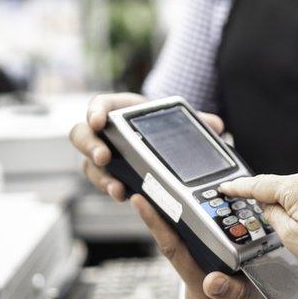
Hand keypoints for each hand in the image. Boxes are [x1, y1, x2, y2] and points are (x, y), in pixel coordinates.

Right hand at [68, 93, 223, 201]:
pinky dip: (110, 187)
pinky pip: (102, 180)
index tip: (98, 120)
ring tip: (116, 187)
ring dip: (100, 176)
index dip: (95, 111)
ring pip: (88, 164)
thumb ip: (196, 122)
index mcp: (118, 110)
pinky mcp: (108, 173)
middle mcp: (104, 132)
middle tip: (104, 157)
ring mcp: (103, 154)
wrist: (162, 144)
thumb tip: (216, 125)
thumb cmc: (164, 127)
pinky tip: (122, 194)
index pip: (99, 104)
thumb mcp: (180, 122)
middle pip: (81, 135)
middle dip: (90, 146)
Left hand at [130, 194, 297, 298]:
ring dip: (184, 221)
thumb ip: (233, 293)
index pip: (173, 251)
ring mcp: (200, 282)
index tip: (140, 201)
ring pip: (188, 245)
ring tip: (175, 193)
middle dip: (164, 215)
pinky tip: (201, 214)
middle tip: (154, 185)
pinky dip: (201, 231)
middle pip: (176, 244)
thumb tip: (210, 281)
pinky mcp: (207, 276)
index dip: (155, 224)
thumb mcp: (259, 298)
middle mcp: (195, 286)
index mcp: (201, 291)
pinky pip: (200, 249)